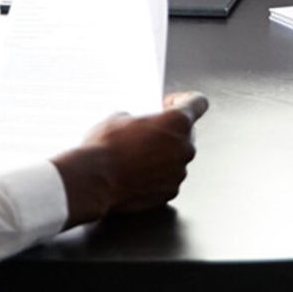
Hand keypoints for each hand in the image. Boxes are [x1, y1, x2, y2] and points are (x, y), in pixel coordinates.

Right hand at [52, 92, 209, 226]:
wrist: (94, 181)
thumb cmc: (105, 147)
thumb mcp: (119, 117)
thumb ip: (141, 119)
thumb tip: (140, 126)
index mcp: (177, 122)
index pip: (198, 102)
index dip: (185, 100)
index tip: (171, 105)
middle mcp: (184, 147)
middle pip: (187, 132)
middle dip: (171, 131)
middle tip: (148, 132)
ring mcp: (179, 171)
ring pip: (178, 157)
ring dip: (163, 154)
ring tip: (137, 156)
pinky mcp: (171, 191)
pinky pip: (169, 177)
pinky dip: (158, 174)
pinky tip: (138, 172)